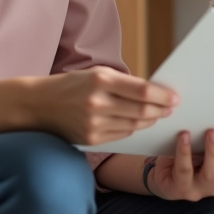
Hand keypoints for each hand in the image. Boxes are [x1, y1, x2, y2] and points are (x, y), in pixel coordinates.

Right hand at [30, 67, 178, 145]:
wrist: (38, 105)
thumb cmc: (72, 85)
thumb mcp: (96, 74)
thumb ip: (123, 83)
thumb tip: (153, 93)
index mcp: (100, 80)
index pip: (142, 90)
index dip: (162, 95)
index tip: (175, 97)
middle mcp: (97, 102)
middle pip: (141, 110)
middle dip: (160, 109)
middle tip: (171, 108)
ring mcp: (93, 123)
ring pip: (134, 125)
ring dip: (150, 121)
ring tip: (158, 115)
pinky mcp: (90, 139)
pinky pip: (122, 135)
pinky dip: (133, 128)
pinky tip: (139, 123)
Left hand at [148, 122, 213, 201]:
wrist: (156, 178)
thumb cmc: (181, 160)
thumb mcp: (200, 150)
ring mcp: (198, 189)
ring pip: (211, 172)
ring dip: (213, 151)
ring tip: (211, 132)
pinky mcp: (179, 189)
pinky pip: (184, 170)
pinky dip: (185, 153)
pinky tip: (184, 137)